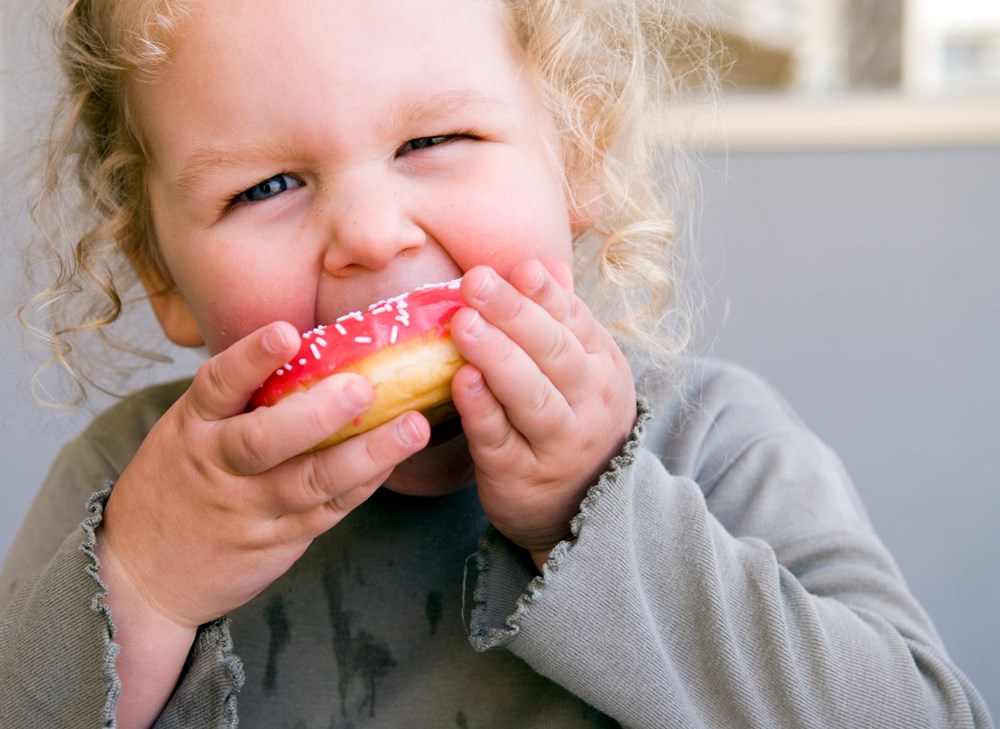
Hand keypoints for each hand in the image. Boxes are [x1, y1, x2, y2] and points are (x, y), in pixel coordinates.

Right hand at [100, 321, 430, 630]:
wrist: (143, 576)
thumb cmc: (179, 483)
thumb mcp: (188, 431)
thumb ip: (239, 400)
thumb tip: (315, 346)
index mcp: (193, 426)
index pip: (218, 385)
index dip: (252, 358)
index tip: (287, 333)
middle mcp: (219, 466)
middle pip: (265, 440)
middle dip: (317, 414)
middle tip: (363, 387)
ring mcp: (250, 508)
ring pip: (310, 481)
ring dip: (366, 454)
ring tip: (412, 427)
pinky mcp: (278, 540)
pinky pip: (327, 509)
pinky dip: (364, 483)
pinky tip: (394, 458)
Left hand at [450, 261, 636, 568]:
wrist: (581, 508)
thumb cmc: (570, 421)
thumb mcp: (581, 370)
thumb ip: (559, 320)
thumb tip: (542, 264)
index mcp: (601, 366)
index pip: (573, 321)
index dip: (545, 294)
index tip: (518, 269)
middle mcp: (588, 403)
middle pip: (554, 353)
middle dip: (514, 314)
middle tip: (475, 282)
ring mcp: (558, 442)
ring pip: (532, 397)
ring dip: (498, 358)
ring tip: (463, 324)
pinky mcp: (521, 475)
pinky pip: (501, 440)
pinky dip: (483, 411)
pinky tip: (462, 383)